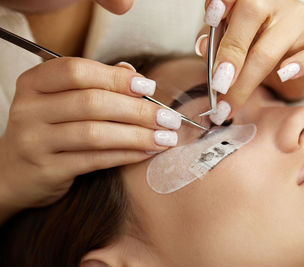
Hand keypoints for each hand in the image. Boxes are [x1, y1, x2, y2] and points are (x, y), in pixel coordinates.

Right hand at [0, 57, 180, 219]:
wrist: (12, 172)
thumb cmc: (48, 129)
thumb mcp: (61, 101)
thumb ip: (95, 83)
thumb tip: (133, 73)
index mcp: (34, 83)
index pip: (78, 71)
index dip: (116, 78)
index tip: (148, 88)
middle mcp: (29, 109)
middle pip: (92, 102)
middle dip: (138, 110)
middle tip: (168, 118)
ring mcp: (35, 141)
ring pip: (95, 133)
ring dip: (137, 135)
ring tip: (166, 138)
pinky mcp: (47, 169)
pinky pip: (95, 160)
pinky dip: (126, 155)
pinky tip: (147, 152)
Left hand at [196, 0, 303, 123]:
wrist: (291, 62)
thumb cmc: (254, 48)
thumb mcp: (229, 43)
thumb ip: (215, 42)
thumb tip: (203, 47)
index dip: (222, 4)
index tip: (211, 19)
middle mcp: (276, 2)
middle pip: (251, 17)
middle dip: (231, 55)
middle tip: (218, 86)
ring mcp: (301, 19)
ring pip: (273, 45)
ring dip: (248, 79)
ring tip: (231, 103)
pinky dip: (301, 65)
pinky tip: (284, 76)